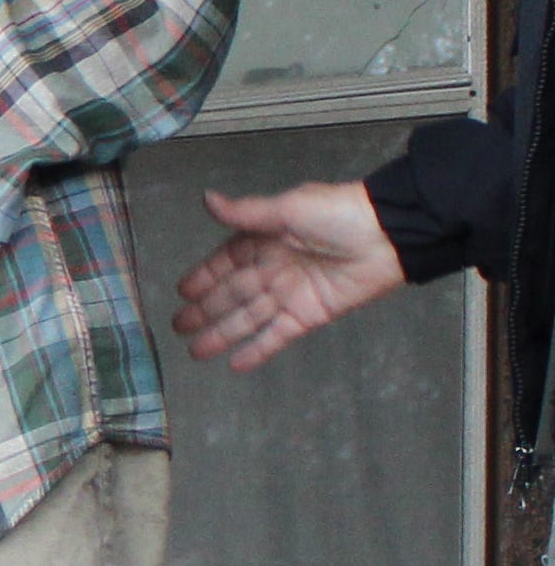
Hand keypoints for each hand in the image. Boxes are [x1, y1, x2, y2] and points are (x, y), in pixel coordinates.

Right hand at [169, 180, 405, 370]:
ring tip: (195, 352)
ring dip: (222, 335)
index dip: (204, 278)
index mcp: (264, 240)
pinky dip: (258, 350)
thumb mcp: (287, 208)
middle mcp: (273, 268)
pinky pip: (277, 336)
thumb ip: (246, 213)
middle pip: (232, 294)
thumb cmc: (336, 215)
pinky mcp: (309, 315)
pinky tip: (236, 365)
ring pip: (248, 318)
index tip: (182, 292)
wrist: (388, 234)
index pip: (225, 263)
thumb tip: (207, 200)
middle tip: (178, 327)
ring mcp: (290, 294)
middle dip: (204, 311)